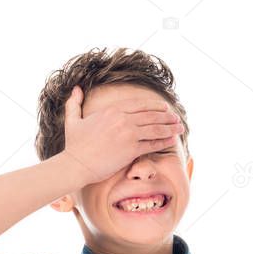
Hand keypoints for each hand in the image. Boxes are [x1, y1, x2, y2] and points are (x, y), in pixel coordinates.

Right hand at [60, 85, 183, 184]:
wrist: (76, 165)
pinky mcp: (131, 150)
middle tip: (177, 118)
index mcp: (112, 110)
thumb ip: (74, 102)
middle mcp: (122, 119)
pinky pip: (152, 144)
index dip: (156, 105)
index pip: (140, 104)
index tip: (165, 107)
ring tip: (180, 128)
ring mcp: (128, 134)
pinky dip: (164, 141)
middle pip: (152, 115)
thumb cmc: (74, 145)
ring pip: (155, 128)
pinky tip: (172, 140)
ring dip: (170, 128)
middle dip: (167, 116)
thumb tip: (76, 88)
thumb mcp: (73, 119)